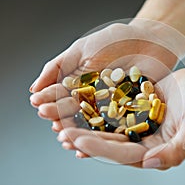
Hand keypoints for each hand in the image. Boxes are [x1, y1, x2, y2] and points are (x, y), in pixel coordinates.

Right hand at [29, 20, 184, 128]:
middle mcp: (94, 99)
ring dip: (81, 135)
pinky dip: (107, 138)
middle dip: (63, 121)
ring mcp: (112, 108)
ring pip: (94, 125)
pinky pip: (117, 128)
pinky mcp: (130, 113)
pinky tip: (97, 144)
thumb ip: (58, 67)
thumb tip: (34, 88)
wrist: (150, 40)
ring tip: (70, 142)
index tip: (40, 107)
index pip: (61, 97)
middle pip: (76, 114)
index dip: (51, 102)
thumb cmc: (116, 40)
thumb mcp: (82, 49)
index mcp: (80, 85)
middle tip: (55, 127)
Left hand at [57, 67, 184, 169]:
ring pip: (106, 130)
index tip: (78, 140)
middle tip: (61, 133)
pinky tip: (79, 106)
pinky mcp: (134, 112)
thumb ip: (175, 150)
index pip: (122, 154)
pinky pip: (111, 113)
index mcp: (155, 151)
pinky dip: (95, 111)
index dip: (99, 148)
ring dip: (85, 127)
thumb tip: (150, 163)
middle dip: (85, 139)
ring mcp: (137, 127)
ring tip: (62, 123)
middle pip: (109, 145)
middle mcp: (143, 143)